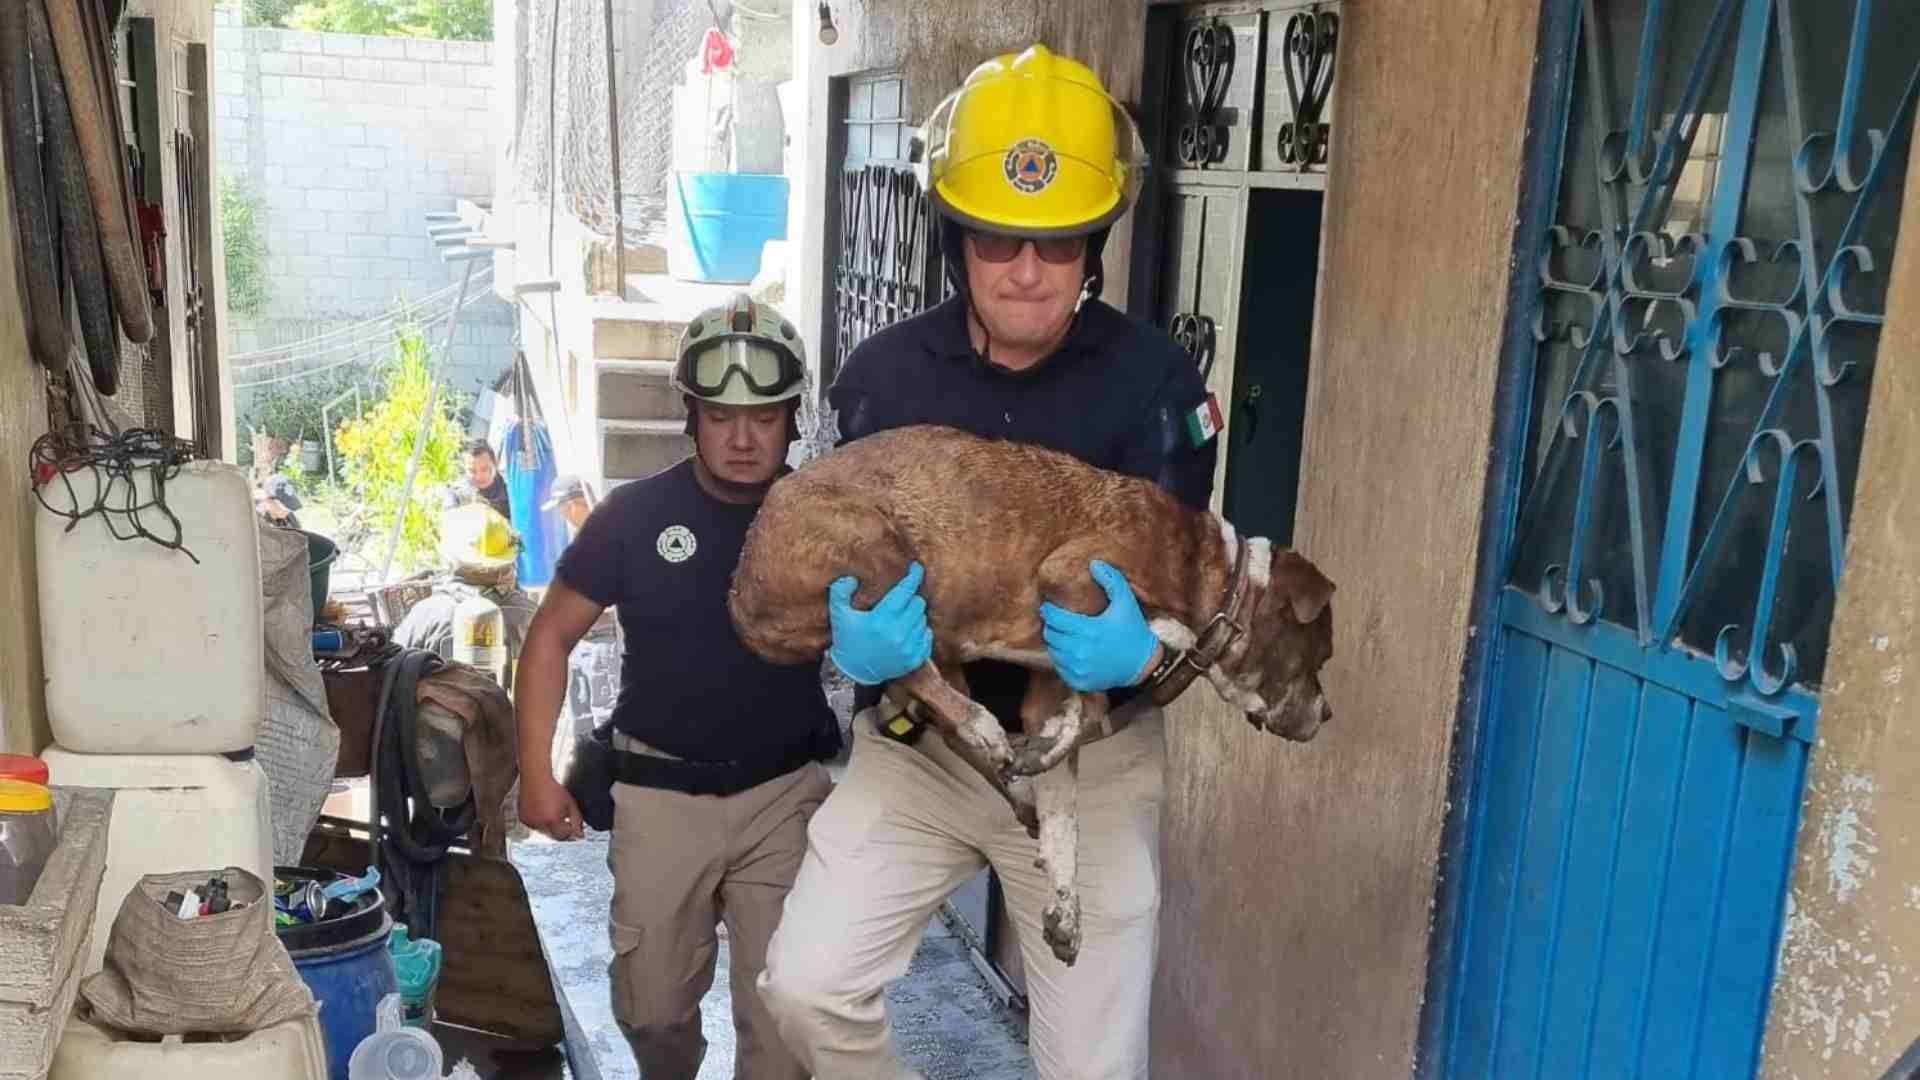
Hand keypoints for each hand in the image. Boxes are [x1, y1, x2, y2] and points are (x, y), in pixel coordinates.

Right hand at [519, 773, 584, 840]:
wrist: (536, 779)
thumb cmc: (553, 789)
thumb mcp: (570, 804)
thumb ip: (576, 820)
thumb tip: (580, 834)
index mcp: (552, 820)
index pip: (563, 836)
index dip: (570, 834)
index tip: (573, 829)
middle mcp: (540, 823)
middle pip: (553, 836)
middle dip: (560, 831)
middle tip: (564, 821)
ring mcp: (530, 822)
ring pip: (543, 831)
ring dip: (549, 826)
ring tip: (551, 811)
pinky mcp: (524, 820)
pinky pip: (534, 826)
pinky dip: (540, 822)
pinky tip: (542, 811)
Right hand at [827, 562, 933, 685]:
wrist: (855, 672)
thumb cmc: (848, 640)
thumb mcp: (839, 615)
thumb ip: (840, 593)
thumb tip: (851, 578)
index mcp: (881, 620)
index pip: (905, 592)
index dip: (913, 576)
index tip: (917, 567)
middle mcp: (897, 633)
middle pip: (918, 603)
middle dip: (910, 598)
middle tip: (899, 601)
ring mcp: (908, 648)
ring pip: (923, 619)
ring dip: (914, 615)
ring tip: (900, 618)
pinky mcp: (914, 659)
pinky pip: (927, 635)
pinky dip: (920, 630)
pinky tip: (907, 631)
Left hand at [1041, 560, 1161, 692]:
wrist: (1143, 664)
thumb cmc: (1133, 631)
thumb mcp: (1126, 603)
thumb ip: (1112, 581)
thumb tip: (1094, 564)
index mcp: (1088, 630)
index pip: (1055, 618)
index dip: (1048, 610)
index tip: (1049, 606)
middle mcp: (1080, 650)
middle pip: (1050, 634)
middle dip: (1051, 625)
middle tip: (1056, 619)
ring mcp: (1078, 668)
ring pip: (1053, 651)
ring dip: (1055, 641)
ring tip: (1063, 634)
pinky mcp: (1079, 681)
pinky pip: (1059, 667)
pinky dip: (1061, 658)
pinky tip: (1070, 651)